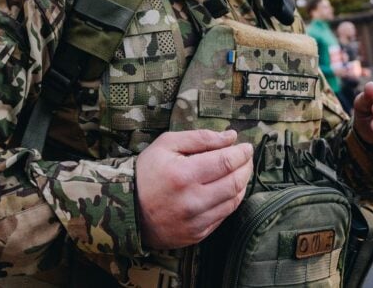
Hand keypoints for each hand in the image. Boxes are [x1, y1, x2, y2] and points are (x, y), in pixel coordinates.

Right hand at [135, 129, 252, 249]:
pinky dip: (231, 200)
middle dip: (246, 167)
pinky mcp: (197, 234)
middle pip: (235, 182)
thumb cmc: (146, 172)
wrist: (126, 209)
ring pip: (234, 201)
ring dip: (242, 183)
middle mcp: (192, 201)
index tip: (246, 146)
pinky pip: (224, 216)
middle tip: (246, 158)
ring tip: (239, 171)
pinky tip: (228, 189)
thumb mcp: (166, 144)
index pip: (226, 162)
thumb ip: (200, 138)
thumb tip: (231, 136)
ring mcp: (195, 221)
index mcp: (183, 175)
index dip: (242, 153)